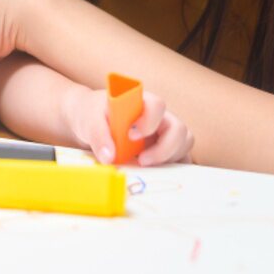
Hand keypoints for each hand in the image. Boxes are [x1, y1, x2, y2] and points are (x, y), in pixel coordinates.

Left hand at [63, 85, 193, 165]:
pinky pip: (180, 158)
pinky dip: (173, 167)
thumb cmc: (93, 114)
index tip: (131, 135)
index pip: (158, 105)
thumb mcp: (90, 120)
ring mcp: (163, 134)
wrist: (91, 122)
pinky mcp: (164, 149)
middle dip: (164, 148)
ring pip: (183, 144)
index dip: (150, 120)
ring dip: (168, 158)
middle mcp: (158, 117)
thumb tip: (109, 157)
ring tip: (143, 164)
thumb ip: (98, 135)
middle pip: (179, 129)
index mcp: (141, 102)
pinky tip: (154, 171)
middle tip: (141, 160)